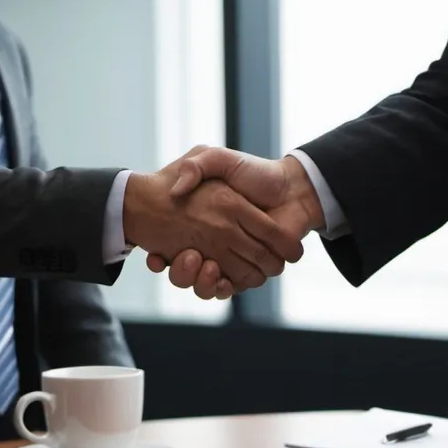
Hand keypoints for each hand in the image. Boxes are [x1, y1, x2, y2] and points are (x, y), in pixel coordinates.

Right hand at [124, 148, 303, 292]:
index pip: (169, 246)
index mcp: (198, 224)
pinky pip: (227, 289)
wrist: (292, 189)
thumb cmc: (255, 172)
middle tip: (189, 255)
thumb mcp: (217, 158)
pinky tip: (220, 278)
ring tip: (203, 262)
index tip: (155, 253)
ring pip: (204, 284)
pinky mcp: (246, 272)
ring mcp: (229, 259)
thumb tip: (176, 190)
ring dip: (199, 280)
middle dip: (181, 271)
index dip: (158, 255)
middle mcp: (212, 244)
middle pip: (185, 271)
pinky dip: (220, 288)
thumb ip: (196, 166)